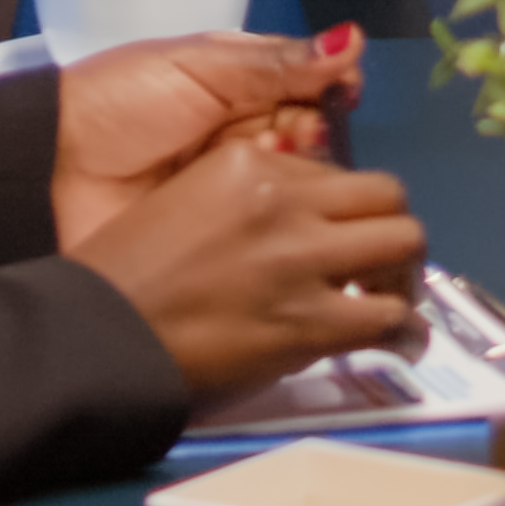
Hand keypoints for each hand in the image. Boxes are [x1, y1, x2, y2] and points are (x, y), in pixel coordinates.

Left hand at [48, 28, 363, 253]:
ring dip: (295, 175)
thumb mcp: (198, 66)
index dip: (331, 91)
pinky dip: (278, 220)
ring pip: (299, 185)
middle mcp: (245, 139)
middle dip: (313, 135)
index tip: (342, 96)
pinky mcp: (224, 240)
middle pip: (313, 137)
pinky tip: (268, 209)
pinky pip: (269, 231)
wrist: (51, 168)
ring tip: (270, 167)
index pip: (310, 88)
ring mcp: (235, 192)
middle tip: (290, 138)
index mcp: (239, 88)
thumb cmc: (120, 102)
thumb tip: (353, 41)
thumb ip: (276, 61)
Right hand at [58, 130, 426, 397]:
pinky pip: (388, 316)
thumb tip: (298, 229)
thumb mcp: (182, 202)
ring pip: (403, 240)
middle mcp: (283, 199)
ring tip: (390, 299)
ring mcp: (301, 257)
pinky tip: (403, 342)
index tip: (337, 236)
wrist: (97, 335)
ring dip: (404, 272)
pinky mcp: (308, 319)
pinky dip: (406, 330)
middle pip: (385, 193)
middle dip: (389, 228)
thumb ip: (246, 203)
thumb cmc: (122, 275)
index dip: (340, 208)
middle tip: (379, 264)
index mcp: (246, 163)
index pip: (330, 170)